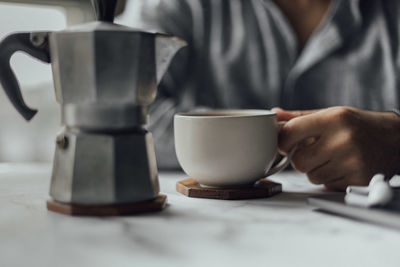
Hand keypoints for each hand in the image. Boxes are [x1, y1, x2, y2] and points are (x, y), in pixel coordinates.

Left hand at [273, 106, 399, 190]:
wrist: (395, 139)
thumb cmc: (358, 125)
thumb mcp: (330, 114)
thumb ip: (299, 117)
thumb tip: (274, 114)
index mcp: (334, 119)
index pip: (290, 133)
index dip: (283, 141)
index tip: (287, 143)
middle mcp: (344, 140)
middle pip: (299, 162)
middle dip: (301, 159)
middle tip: (312, 152)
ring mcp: (353, 162)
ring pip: (312, 176)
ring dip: (316, 170)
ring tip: (332, 158)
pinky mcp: (360, 179)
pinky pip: (328, 185)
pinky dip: (330, 179)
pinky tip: (342, 166)